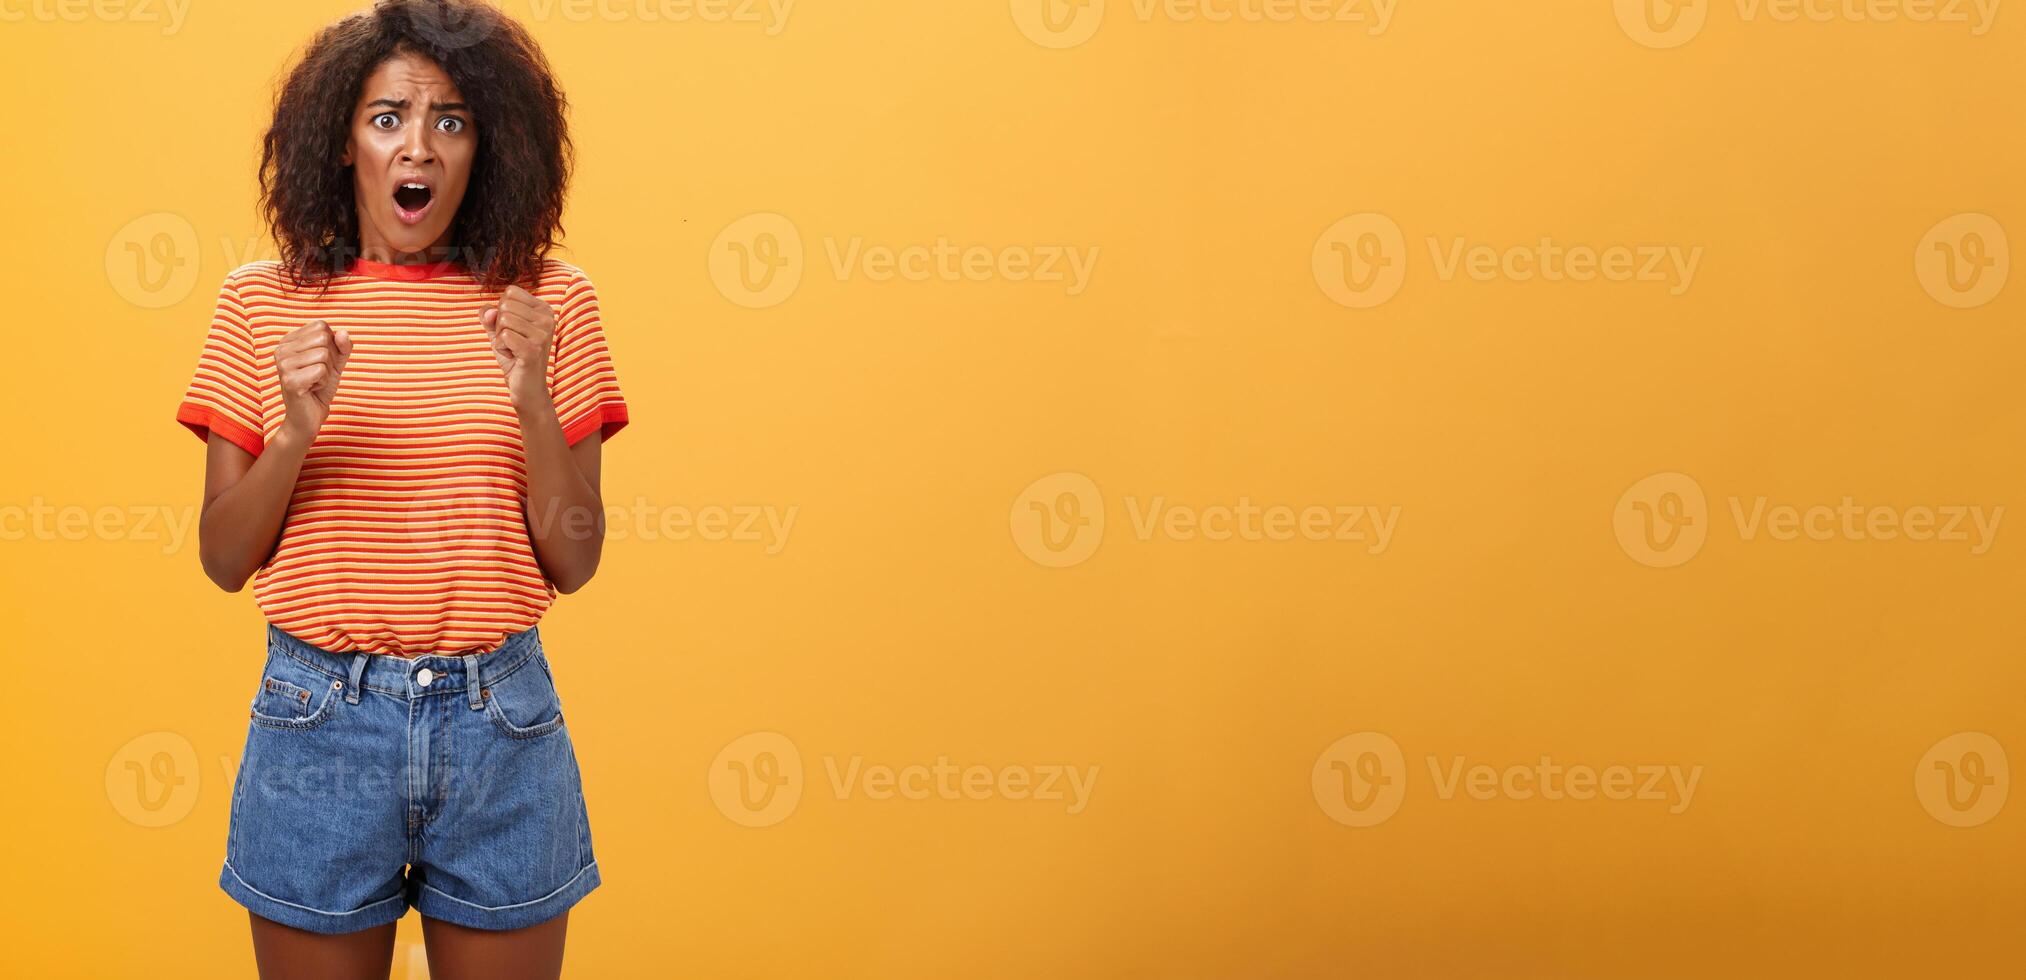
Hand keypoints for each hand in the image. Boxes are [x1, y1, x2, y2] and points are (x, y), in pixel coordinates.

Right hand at [275, 319, 351, 439]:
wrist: (309, 416)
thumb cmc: (320, 386)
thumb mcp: (336, 362)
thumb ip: (343, 346)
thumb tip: (343, 332)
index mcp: (288, 340)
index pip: (321, 325)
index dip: (331, 344)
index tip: (321, 361)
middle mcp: (281, 349)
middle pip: (323, 338)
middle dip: (330, 358)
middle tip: (318, 374)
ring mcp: (282, 364)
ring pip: (323, 354)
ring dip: (326, 372)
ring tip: (314, 382)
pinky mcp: (289, 380)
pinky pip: (321, 370)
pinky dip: (324, 381)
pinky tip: (312, 389)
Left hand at [480, 285, 555, 409]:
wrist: (527, 388)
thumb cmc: (514, 356)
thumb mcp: (499, 330)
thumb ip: (489, 314)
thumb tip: (490, 312)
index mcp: (544, 309)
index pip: (511, 292)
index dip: (502, 309)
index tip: (513, 329)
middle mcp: (548, 319)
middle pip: (505, 305)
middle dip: (500, 325)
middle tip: (512, 342)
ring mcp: (542, 334)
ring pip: (503, 320)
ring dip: (500, 337)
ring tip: (513, 349)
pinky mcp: (533, 350)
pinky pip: (504, 336)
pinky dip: (501, 348)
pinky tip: (513, 357)